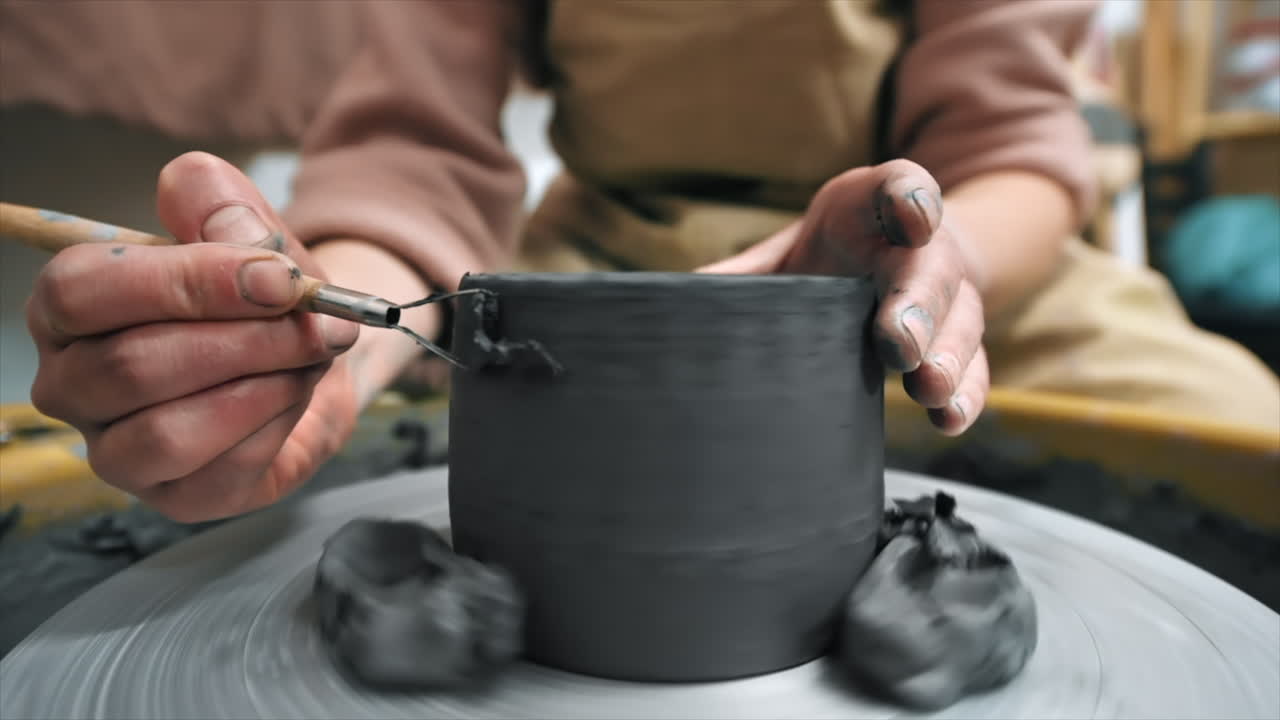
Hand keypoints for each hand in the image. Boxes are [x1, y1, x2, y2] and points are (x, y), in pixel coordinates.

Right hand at [27, 152, 360, 521]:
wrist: (310, 358)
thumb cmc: (260, 297)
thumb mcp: (248, 233)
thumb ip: (221, 205)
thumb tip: (213, 207)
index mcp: (69, 307)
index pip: (84, 292)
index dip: (188, 283)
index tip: (278, 277)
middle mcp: (73, 384)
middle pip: (133, 367)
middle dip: (248, 340)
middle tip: (320, 323)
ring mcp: (116, 451)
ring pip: (169, 432)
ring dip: (263, 387)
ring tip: (311, 358)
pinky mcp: (175, 497)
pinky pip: (219, 473)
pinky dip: (276, 425)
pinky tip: (297, 393)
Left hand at [700, 160, 987, 434]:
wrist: (911, 251)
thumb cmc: (840, 247)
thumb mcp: (795, 248)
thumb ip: (749, 273)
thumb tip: (681, 299)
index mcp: (878, 207)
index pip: (901, 186)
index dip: (909, 199)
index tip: (911, 216)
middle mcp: (926, 247)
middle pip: (931, 270)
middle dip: (918, 306)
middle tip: (899, 343)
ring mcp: (952, 296)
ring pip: (961, 323)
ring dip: (947, 357)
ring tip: (927, 388)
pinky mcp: (962, 341)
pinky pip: (976, 367)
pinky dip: (965, 394)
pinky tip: (947, 418)